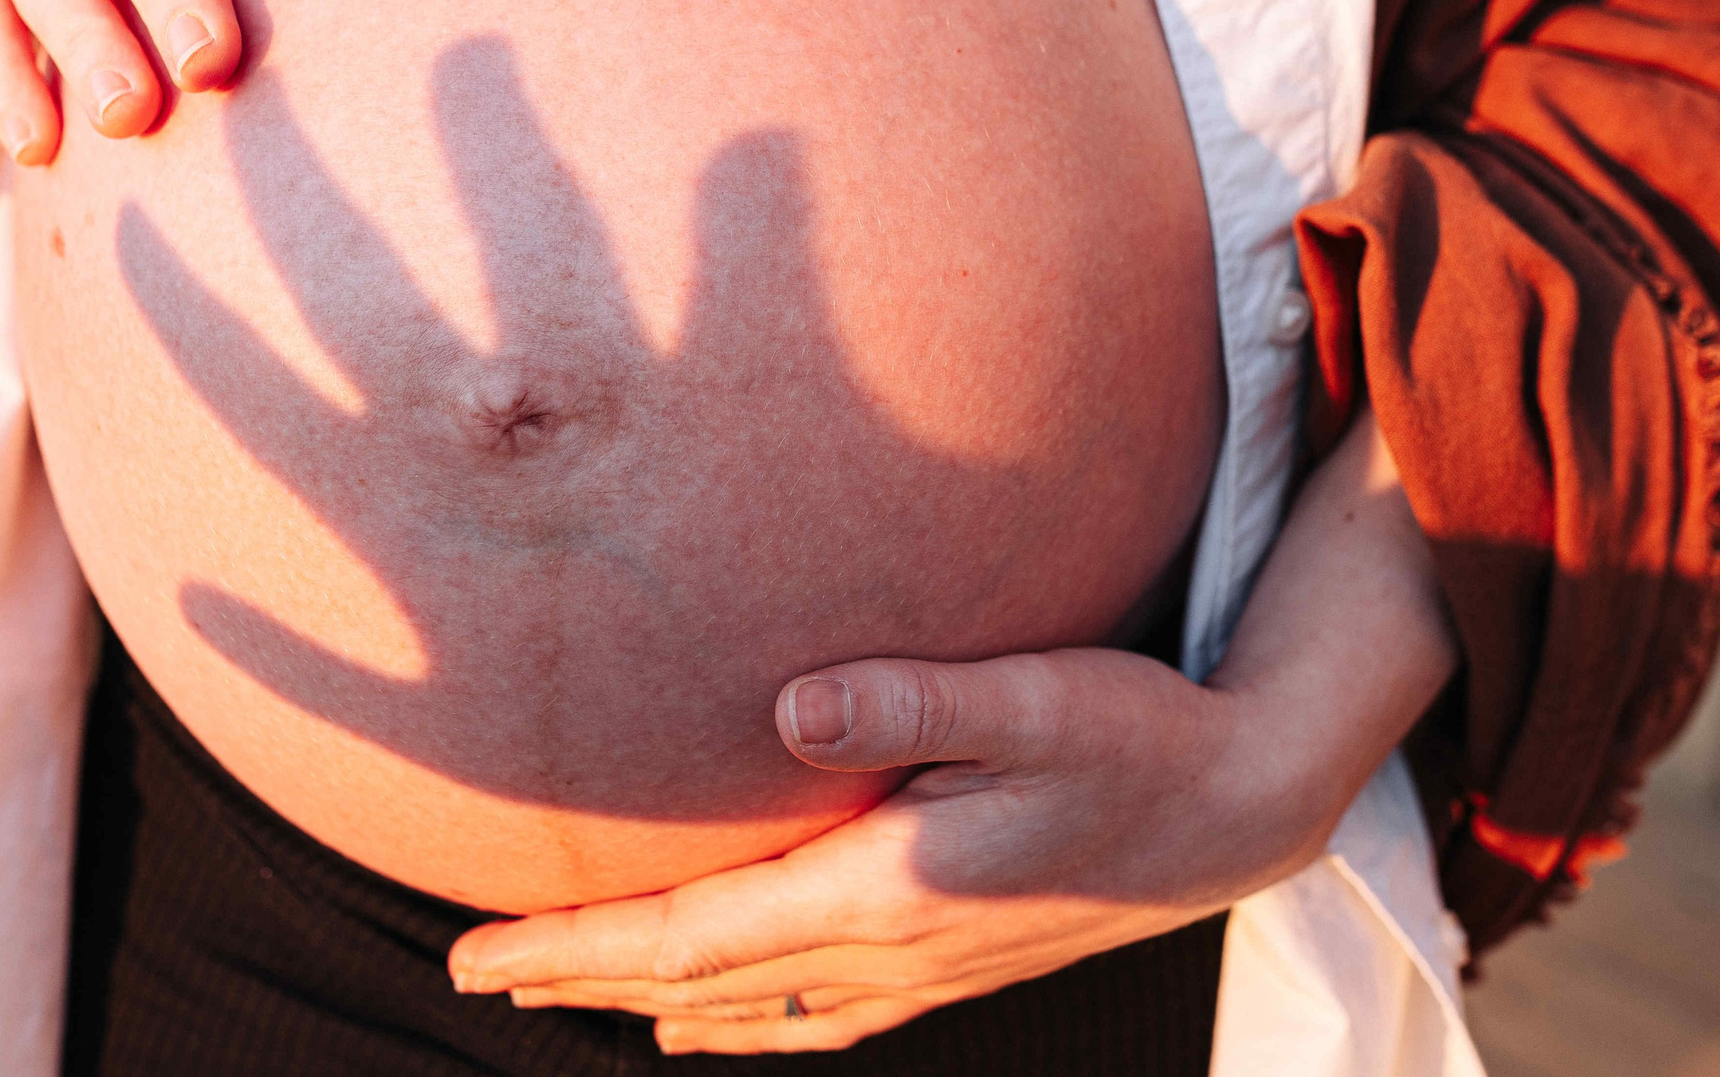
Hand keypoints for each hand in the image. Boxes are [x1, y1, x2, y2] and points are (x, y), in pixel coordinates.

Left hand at [448, 648, 1308, 1054]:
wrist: (1244, 807)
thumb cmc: (1139, 736)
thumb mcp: (1035, 698)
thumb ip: (912, 701)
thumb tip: (789, 703)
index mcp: (887, 892)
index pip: (690, 939)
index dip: (575, 945)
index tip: (476, 950)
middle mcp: (894, 949)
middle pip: (701, 983)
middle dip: (584, 974)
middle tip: (477, 971)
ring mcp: (929, 968)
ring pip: (754, 1006)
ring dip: (652, 999)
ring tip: (574, 988)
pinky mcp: (960, 960)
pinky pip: (822, 1013)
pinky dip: (748, 1019)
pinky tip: (725, 1021)